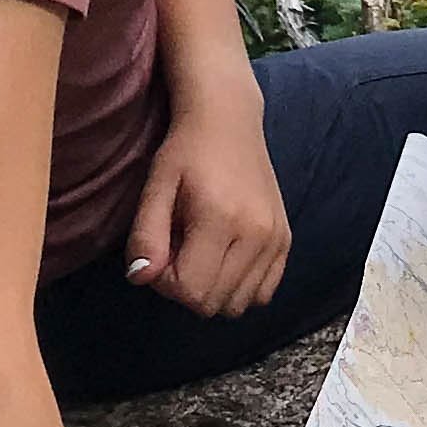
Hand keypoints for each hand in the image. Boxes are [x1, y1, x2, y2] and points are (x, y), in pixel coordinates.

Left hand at [127, 94, 289, 319]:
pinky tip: (224, 257)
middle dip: (187, 287)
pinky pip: (263, 294)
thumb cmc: (185, 152)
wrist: (229, 120)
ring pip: (239, 305)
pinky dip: (240, 287)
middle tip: (178, 249)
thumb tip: (140, 278)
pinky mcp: (285, 241)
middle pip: (214, 304)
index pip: (192, 292)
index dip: (165, 282)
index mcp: (222, 220)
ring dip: (213, 289)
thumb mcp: (156, 186)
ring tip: (201, 251)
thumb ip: (146, 235)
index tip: (161, 250)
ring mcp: (276, 239)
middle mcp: (257, 234)